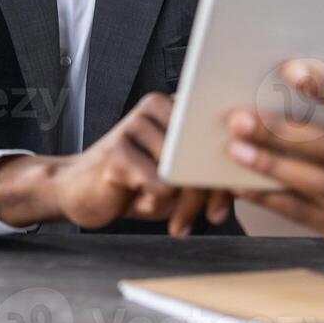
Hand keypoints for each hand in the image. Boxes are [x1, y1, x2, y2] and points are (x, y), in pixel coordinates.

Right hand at [0, 93, 231, 235]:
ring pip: (184, 171)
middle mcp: (155, 106)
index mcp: (174, 105)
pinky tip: (141, 203)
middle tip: (209, 217)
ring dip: (184, 204)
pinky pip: (159, 184)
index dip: (228, 170)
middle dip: (210, 193)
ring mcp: (133, 126)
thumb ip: (205, 169)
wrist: (77, 189)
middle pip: (203, 153)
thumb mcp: (176, 176)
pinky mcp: (116, 151)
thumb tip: (246, 179)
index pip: (217, 134)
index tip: (229, 200)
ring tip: (173, 217)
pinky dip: (156, 203)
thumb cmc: (134, 182)